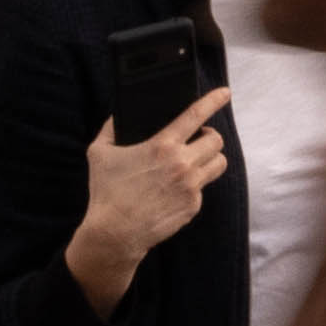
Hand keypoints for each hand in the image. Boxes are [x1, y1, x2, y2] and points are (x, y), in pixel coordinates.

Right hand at [78, 87, 231, 272]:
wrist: (115, 233)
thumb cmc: (106, 192)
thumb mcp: (99, 153)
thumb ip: (109, 129)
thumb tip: (117, 117)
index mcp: (162, 146)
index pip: (195, 116)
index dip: (213, 100)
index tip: (225, 93)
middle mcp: (182, 164)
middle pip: (216, 140)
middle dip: (210, 136)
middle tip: (200, 137)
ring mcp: (191, 187)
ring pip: (219, 164)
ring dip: (211, 158)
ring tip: (197, 159)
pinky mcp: (193, 206)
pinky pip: (203, 188)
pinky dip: (194, 185)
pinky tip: (177, 188)